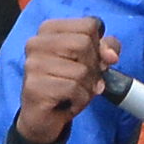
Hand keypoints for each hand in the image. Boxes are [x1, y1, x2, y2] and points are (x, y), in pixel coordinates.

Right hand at [10, 15, 116, 143]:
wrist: (44, 118)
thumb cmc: (67, 85)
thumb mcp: (91, 61)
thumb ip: (106, 48)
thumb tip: (111, 55)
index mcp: (49, 29)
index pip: (89, 25)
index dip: (99, 46)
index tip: (92, 61)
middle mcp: (36, 43)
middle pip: (84, 44)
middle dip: (93, 67)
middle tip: (84, 81)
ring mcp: (32, 65)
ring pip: (81, 69)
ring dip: (87, 87)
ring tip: (75, 93)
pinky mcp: (34, 87)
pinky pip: (73, 89)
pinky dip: (79, 99)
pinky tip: (69, 102)